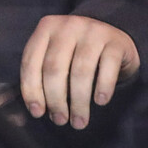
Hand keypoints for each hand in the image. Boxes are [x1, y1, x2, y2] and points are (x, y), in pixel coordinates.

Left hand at [19, 14, 140, 129]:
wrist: (114, 38)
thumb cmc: (76, 54)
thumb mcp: (55, 57)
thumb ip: (40, 76)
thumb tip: (34, 110)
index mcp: (46, 28)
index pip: (31, 62)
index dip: (32, 90)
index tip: (37, 113)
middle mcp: (68, 25)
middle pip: (55, 68)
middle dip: (56, 100)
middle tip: (60, 121)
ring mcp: (93, 30)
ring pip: (80, 71)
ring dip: (79, 102)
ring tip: (79, 121)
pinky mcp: (115, 41)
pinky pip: (107, 68)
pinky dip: (103, 88)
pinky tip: (100, 102)